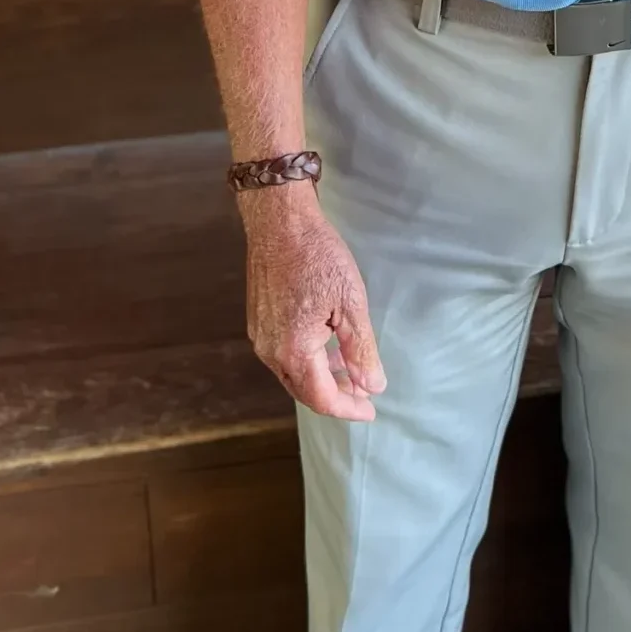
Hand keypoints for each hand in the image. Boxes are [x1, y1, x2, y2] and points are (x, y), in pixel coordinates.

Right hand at [239, 185, 386, 419]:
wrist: (279, 221)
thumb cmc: (318, 257)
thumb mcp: (351, 303)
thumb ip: (360, 350)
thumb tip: (372, 387)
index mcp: (293, 351)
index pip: (322, 398)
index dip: (349, 409)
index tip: (372, 410)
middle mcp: (270, 351)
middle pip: (304, 392)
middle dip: (335, 397)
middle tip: (364, 396)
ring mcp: (260, 336)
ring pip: (292, 374)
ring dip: (321, 379)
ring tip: (350, 373)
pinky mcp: (258, 322)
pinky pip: (283, 355)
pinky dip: (307, 361)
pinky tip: (326, 347)